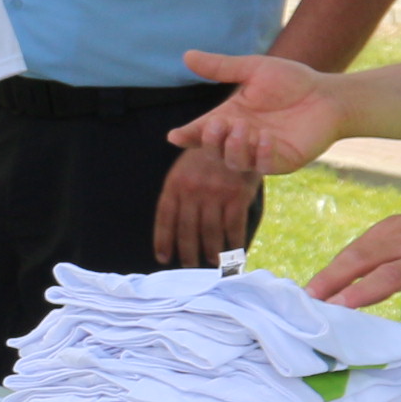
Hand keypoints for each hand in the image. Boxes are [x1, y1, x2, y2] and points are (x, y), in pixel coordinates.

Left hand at [153, 144, 257, 268]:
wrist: (237, 134)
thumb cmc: (207, 155)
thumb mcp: (183, 167)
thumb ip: (175, 192)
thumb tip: (170, 225)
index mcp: (174, 184)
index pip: (165, 219)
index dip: (163, 241)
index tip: (163, 258)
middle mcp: (192, 191)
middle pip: (187, 231)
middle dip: (188, 253)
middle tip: (189, 268)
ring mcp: (215, 194)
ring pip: (210, 233)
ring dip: (210, 252)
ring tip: (211, 264)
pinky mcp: (237, 196)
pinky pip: (233, 227)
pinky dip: (234, 243)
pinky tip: (234, 252)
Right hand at [170, 48, 347, 176]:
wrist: (330, 96)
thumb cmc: (293, 81)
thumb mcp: (254, 69)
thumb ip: (220, 67)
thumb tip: (186, 56)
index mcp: (230, 117)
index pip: (201, 131)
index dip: (187, 136)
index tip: (175, 136)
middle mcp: (241, 138)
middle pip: (213, 149)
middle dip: (211, 140)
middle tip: (218, 124)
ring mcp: (260, 152)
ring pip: (234, 161)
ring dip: (233, 148)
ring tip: (243, 128)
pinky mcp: (281, 161)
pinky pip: (263, 166)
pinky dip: (259, 155)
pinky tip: (265, 138)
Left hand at [307, 198, 400, 336]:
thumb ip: (388, 249)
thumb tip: (352, 277)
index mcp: (395, 229)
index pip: (353, 252)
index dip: (328, 273)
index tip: (305, 293)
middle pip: (361, 262)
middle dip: (332, 284)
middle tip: (308, 305)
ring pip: (387, 279)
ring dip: (359, 296)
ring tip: (337, 314)